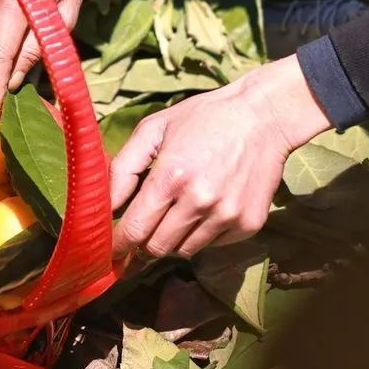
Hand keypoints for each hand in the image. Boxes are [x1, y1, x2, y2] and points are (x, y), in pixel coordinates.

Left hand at [109, 55, 330, 261]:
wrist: (263, 116)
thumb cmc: (202, 118)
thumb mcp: (154, 129)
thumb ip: (123, 168)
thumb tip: (106, 206)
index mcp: (170, 177)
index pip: (135, 230)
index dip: (119, 246)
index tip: (111, 252)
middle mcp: (199, 201)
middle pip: (157, 248)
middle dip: (143, 244)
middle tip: (143, 232)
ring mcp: (227, 216)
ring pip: (184, 250)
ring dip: (174, 238)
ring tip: (178, 211)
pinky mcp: (249, 224)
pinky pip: (213, 245)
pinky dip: (203, 234)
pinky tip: (207, 208)